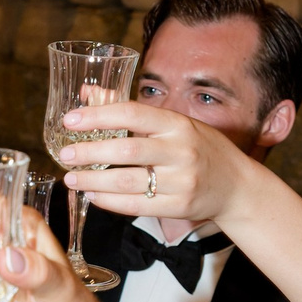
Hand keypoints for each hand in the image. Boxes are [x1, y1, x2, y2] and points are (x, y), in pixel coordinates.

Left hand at [58, 99, 262, 224]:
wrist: (237, 186)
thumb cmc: (199, 148)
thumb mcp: (172, 123)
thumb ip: (130, 111)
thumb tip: (88, 94)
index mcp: (177, 124)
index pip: (132, 113)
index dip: (98, 116)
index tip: (70, 121)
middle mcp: (181, 151)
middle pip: (127, 150)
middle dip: (90, 153)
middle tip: (65, 155)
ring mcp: (182, 181)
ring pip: (128, 182)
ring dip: (94, 181)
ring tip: (72, 178)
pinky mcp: (180, 207)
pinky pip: (137, 206)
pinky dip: (109, 202)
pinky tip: (93, 195)